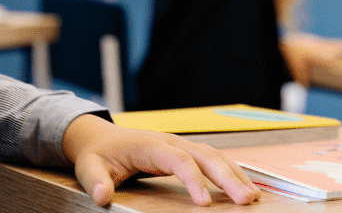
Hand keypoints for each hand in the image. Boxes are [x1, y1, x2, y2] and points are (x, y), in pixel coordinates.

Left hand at [63, 115, 258, 206]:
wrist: (101, 136)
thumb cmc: (98, 153)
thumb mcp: (89, 167)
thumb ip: (96, 182)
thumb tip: (102, 197)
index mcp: (151, 145)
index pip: (179, 161)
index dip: (194, 181)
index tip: (205, 203)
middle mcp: (171, 142)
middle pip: (206, 155)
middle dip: (228, 177)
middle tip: (246, 199)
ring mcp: (181, 145)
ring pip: (215, 156)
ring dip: (235, 174)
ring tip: (252, 196)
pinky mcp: (185, 153)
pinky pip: (212, 160)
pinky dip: (230, 171)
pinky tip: (243, 185)